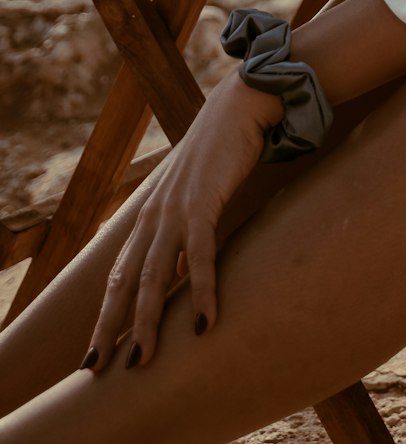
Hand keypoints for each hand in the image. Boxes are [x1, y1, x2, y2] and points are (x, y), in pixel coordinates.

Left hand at [83, 72, 280, 370]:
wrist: (240, 104)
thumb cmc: (222, 150)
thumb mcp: (197, 198)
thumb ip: (186, 234)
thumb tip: (185, 273)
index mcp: (150, 216)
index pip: (118, 274)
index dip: (107, 314)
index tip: (98, 350)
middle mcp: (154, 215)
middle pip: (125, 281)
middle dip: (111, 327)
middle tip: (101, 367)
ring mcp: (175, 209)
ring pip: (153, 275)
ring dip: (148, 320)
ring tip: (145, 358)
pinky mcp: (202, 202)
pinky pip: (199, 254)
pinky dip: (202, 289)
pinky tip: (205, 320)